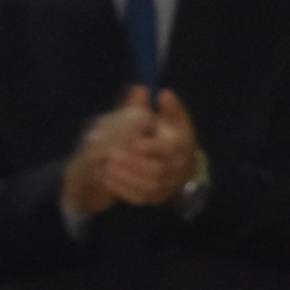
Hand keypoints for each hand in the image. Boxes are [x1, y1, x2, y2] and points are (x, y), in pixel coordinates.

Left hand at [65, 88, 191, 215]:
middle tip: (110, 154)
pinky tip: (108, 177)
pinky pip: (140, 197)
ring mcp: (169, 185)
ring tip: (106, 164)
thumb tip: (155, 92)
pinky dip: (122, 188)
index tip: (133, 141)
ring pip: (147, 185)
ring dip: (125, 175)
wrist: (174, 166)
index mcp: (182, 144)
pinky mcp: (157, 198)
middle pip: (156, 169)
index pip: (169, 149)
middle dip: (131, 162)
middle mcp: (179, 167)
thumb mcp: (165, 118)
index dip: (151, 147)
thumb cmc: (165, 135)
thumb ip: (156, 106)